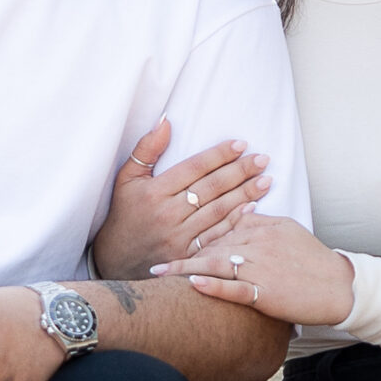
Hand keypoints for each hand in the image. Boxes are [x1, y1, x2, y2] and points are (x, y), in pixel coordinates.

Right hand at [90, 117, 271, 278]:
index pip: (194, 168)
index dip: (219, 155)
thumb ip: (146, 149)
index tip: (241, 144)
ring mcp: (179, 237)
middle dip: (240, 171)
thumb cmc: (124, 213)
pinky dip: (236, 221)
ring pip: (218, 211)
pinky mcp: (187, 256)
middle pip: (211, 188)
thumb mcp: (126, 178)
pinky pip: (216, 236)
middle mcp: (168, 213)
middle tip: (263, 159)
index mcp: (154, 192)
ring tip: (266, 180)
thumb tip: (166, 121)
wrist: (115, 259)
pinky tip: (253, 207)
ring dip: (245, 194)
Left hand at [153, 211, 355, 329]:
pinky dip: (213, 287)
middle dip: (179, 249)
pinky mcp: (266, 293)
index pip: (219, 225)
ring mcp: (261, 269)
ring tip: (159, 272)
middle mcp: (257, 245)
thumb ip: (260, 220)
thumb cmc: (313, 259)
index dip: (192, 231)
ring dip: (185, 269)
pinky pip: (235, 290)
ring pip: (216, 265)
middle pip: (210, 244)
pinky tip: (192, 285)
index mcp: (261, 227)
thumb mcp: (287, 230)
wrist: (339, 286)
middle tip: (150, 253)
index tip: (166, 234)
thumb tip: (239, 211)